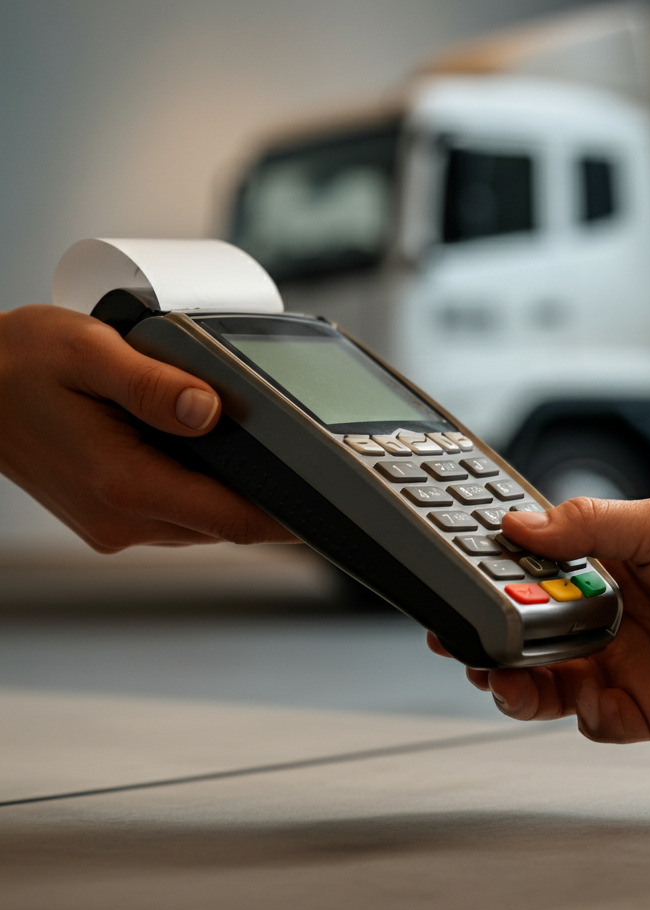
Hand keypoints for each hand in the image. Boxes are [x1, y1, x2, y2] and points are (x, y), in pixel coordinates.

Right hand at [0, 304, 295, 550]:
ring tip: (247, 448)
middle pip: (224, 524)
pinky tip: (201, 453)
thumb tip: (209, 410)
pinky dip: (199, 490)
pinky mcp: (111, 518)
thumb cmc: (16, 365)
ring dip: (229, 493)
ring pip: (202, 522)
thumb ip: (153, 384)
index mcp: (123, 484)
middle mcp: (121, 519)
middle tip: (298, 462)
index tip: (326, 510)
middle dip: (263, 498)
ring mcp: (115, 524)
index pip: (230, 520)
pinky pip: (176, 514)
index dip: (285, 518)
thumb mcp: (87, 352)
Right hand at [429, 497, 649, 742]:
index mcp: (605, 567)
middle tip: (459, 636)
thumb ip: (588, 525)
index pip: (530, 577)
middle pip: (527, 635)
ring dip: (514, 681)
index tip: (460, 580)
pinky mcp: (644, 709)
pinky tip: (584, 692)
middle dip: (488, 638)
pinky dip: (578, 711)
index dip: (491, 582)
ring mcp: (623, 665)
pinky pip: (592, 719)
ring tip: (496, 672)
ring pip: (546, 683)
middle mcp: (607, 618)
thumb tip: (521, 523)